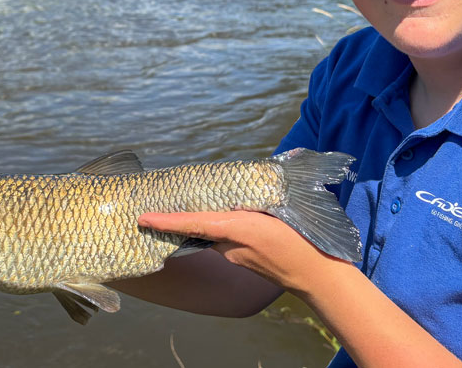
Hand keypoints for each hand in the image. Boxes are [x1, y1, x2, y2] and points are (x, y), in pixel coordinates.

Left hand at [137, 210, 346, 293]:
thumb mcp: (282, 211)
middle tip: (166, 197)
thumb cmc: (303, 240)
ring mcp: (235, 256)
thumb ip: (259, 198)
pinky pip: (224, 240)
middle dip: (184, 215)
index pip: (194, 223)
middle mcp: (230, 246)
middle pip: (200, 226)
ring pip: (213, 233)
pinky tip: (235, 217)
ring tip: (205, 199)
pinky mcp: (242, 261)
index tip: (144, 218)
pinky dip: (222, 227)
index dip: (167, 221)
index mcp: (237, 230)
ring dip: (208, 219)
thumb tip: (245, 185)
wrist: (317, 276)